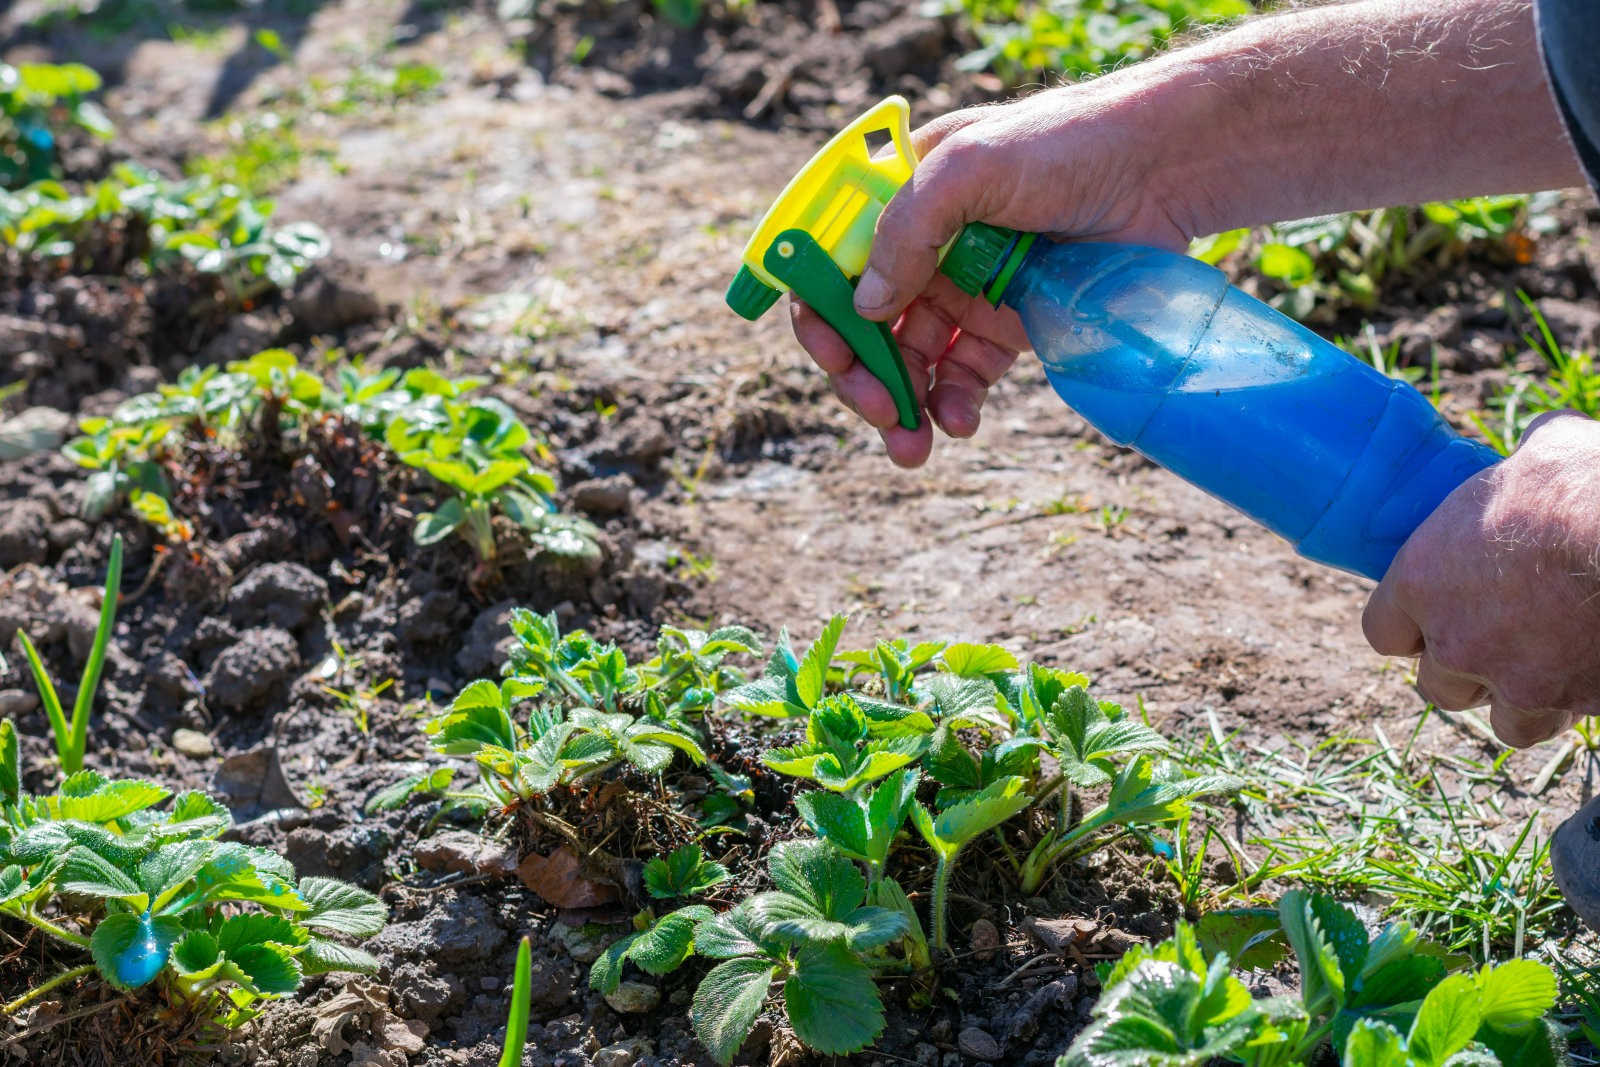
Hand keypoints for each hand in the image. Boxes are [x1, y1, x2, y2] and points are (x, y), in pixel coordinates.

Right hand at [792, 82, 1203, 466]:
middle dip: (859, 373)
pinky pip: (962, 377)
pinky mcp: (1007, 327)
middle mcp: (923, 247)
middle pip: (863, 323)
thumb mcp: (973, 166)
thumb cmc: (1066, 145)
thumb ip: (908, 227)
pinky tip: (956, 423)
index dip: (819, 309)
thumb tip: (866, 307)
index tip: (832, 351)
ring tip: (910, 445)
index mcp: (898, 198)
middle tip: (876, 408)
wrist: (1162, 170)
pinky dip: (951, 406)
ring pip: (908, 360)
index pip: (830, 261)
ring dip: (899, 404)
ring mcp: (964, 290)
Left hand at [1363, 412, 1599, 745]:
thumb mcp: (1543, 450)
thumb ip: (1520, 464)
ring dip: (1516, 697)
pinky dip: (1566, 707)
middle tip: (1497, 641)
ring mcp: (1513, 678)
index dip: (1409, 629)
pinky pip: (1554, 723)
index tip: (1433, 618)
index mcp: (1422, 580)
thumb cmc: (1583, 483)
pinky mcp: (1570, 700)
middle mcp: (1456, 640)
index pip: (1383, 632)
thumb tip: (1541, 443)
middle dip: (1464, 669)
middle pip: (1437, 686)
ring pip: (1499, 718)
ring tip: (1543, 667)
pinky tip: (1582, 677)